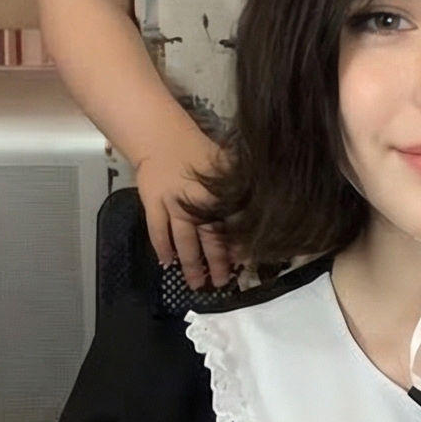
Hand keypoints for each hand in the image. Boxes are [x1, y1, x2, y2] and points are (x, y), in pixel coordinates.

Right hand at [134, 132, 232, 290]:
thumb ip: (244, 181)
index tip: (242, 263)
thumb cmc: (198, 149)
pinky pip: (157, 231)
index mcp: (218, 194)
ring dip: (190, 264)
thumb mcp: (228, 161)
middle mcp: (197, 204)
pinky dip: (162, 248)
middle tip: (220, 284)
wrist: (162, 137)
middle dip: (216, 264)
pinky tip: (166, 263)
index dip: (237, 246)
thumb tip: (267, 197)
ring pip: (184, 241)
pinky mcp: (153, 205)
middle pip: (209, 240)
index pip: (231, 226)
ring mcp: (173, 206)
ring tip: (196, 283)